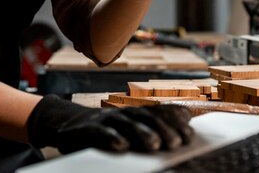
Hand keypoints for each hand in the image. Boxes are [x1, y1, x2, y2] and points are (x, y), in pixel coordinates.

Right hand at [27, 94, 192, 153]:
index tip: (189, 132)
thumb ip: (157, 120)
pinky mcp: (88, 129)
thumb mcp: (132, 125)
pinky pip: (100, 132)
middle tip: (176, 142)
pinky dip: (111, 137)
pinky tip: (121, 145)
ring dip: (141, 132)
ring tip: (154, 144)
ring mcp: (105, 120)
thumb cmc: (107, 129)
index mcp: (135, 113)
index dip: (173, 120)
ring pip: (125, 122)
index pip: (157, 112)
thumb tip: (187, 113)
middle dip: (162, 128)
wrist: (69, 124)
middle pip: (145, 117)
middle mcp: (122, 114)